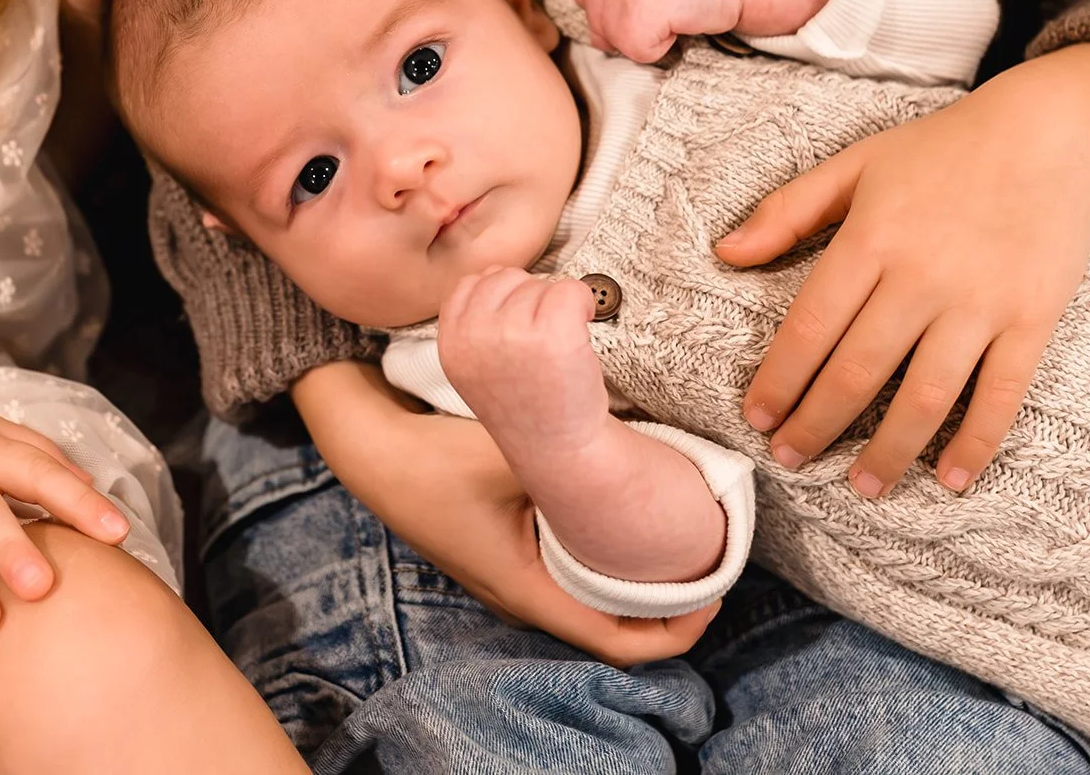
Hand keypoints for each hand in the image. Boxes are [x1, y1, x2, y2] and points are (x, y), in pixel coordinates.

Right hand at [292, 361, 718, 666]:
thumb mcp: (517, 454)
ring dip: (639, 575)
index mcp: (529, 592)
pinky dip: (608, 554)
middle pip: (613, 623)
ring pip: (592, 595)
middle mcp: (521, 595)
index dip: (680, 630)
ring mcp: (511, 574)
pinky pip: (571, 567)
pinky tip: (628, 511)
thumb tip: (655, 445)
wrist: (370, 445)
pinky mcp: (507, 547)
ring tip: (682, 532)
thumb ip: (580, 456)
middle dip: (669, 599)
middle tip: (713, 552)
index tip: (718, 591)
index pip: (621, 644)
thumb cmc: (436, 458)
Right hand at [437, 268, 609, 454]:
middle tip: (543, 340)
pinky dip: (584, 303)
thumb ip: (475, 323)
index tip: (519, 327)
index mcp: (452, 343)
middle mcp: (475, 335)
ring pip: (540, 283)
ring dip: (557, 306)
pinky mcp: (553, 335)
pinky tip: (584, 329)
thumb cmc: (526, 406)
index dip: (502, 297)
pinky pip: (570, 289)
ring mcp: (513, 334)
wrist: (559, 450)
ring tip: (559, 347)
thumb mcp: (476, 367)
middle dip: (530, 299)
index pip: (470, 284)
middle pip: (506, 278)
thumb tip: (497, 274)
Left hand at [571, 0, 839, 61]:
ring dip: (648, 39)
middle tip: (669, 5)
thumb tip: (595, 39)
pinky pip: (639, 54)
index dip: (618, 10)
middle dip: (630, 28)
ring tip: (676, 11)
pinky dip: (663, 48)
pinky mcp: (638, 13)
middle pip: (597, 25)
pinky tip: (682, 19)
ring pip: (615, 44)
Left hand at [717, 44, 1089, 495]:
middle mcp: (921, 276)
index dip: (779, 381)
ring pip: (924, 396)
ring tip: (864, 486)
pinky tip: (951, 479)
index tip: (757, 418)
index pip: (810, 328)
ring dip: (890, 451)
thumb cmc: (940, 151)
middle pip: (857, 372)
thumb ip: (787, 210)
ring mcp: (979, 302)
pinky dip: (975, 443)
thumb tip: (725, 253)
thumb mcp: (854, 164)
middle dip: (817, 425)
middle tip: (792, 458)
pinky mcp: (1031, 319)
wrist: (1046, 134)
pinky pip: (1000, 394)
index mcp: (870, 239)